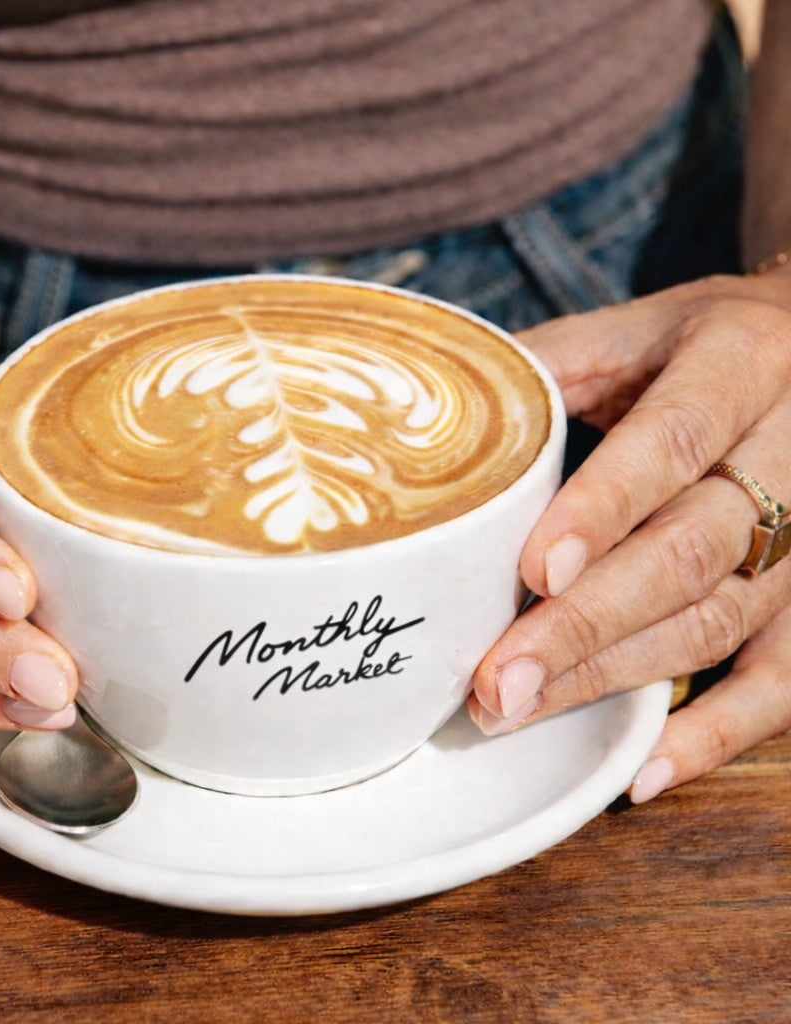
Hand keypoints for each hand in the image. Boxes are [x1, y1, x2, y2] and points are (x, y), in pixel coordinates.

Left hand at [468, 269, 790, 800]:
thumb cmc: (695, 343)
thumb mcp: (629, 329)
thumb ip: (545, 364)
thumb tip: (426, 409)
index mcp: (740, 363)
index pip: (672, 442)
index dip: (605, 509)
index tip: (535, 571)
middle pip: (691, 553)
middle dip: (587, 625)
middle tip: (498, 680)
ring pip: (721, 620)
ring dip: (619, 677)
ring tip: (523, 710)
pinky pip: (781, 680)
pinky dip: (716, 734)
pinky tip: (643, 772)